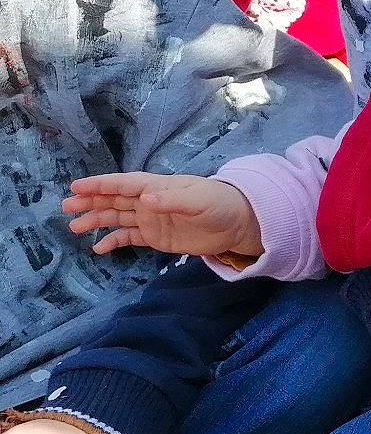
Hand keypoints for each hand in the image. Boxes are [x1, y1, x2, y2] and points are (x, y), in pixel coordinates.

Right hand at [63, 173, 261, 257]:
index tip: (76, 187)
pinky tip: (98, 249)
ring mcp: (152, 219)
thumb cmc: (221, 204)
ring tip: (75, 227)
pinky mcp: (157, 237)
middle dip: (91, 202)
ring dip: (96, 221)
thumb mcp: (199, 200)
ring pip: (118, 218)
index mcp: (158, 187)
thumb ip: (173, 200)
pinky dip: (114, 242)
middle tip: (67, 206)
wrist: (239, 224)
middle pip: (114, 200)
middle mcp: (150, 201)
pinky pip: (130, 238)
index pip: (123, 184)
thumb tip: (147, 199)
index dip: (101, 185)